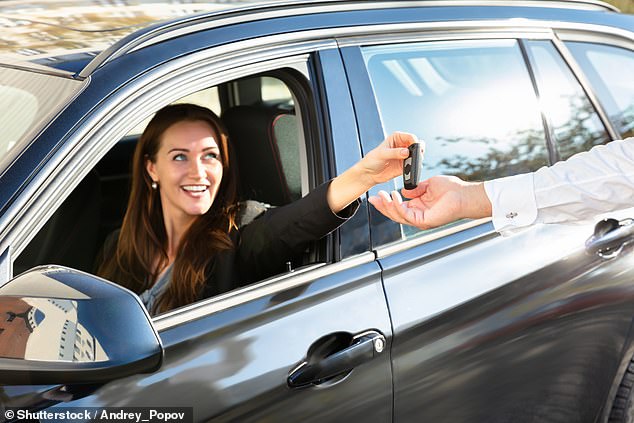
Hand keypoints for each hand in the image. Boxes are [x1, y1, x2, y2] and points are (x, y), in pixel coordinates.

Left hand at [327, 132, 422, 212]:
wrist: (369, 174)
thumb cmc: (372, 160)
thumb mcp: (381, 154)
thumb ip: (394, 152)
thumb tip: (406, 152)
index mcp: (397, 138)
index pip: (410, 137)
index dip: (414, 141)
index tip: (414, 148)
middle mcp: (402, 146)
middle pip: (417, 145)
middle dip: (419, 150)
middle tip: (415, 156)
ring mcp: (405, 156)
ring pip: (418, 156)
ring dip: (417, 160)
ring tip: (410, 164)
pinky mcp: (406, 166)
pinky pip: (414, 166)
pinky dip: (414, 168)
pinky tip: (410, 170)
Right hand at [368, 176, 491, 229]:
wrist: (464, 195)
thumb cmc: (452, 190)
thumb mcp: (428, 184)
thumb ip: (416, 188)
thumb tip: (405, 190)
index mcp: (419, 208)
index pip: (398, 207)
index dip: (387, 202)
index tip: (378, 195)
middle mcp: (418, 216)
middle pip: (394, 213)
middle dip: (382, 206)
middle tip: (372, 198)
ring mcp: (420, 220)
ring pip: (398, 215)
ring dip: (387, 206)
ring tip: (381, 196)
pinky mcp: (423, 221)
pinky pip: (406, 215)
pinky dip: (398, 206)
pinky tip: (393, 196)